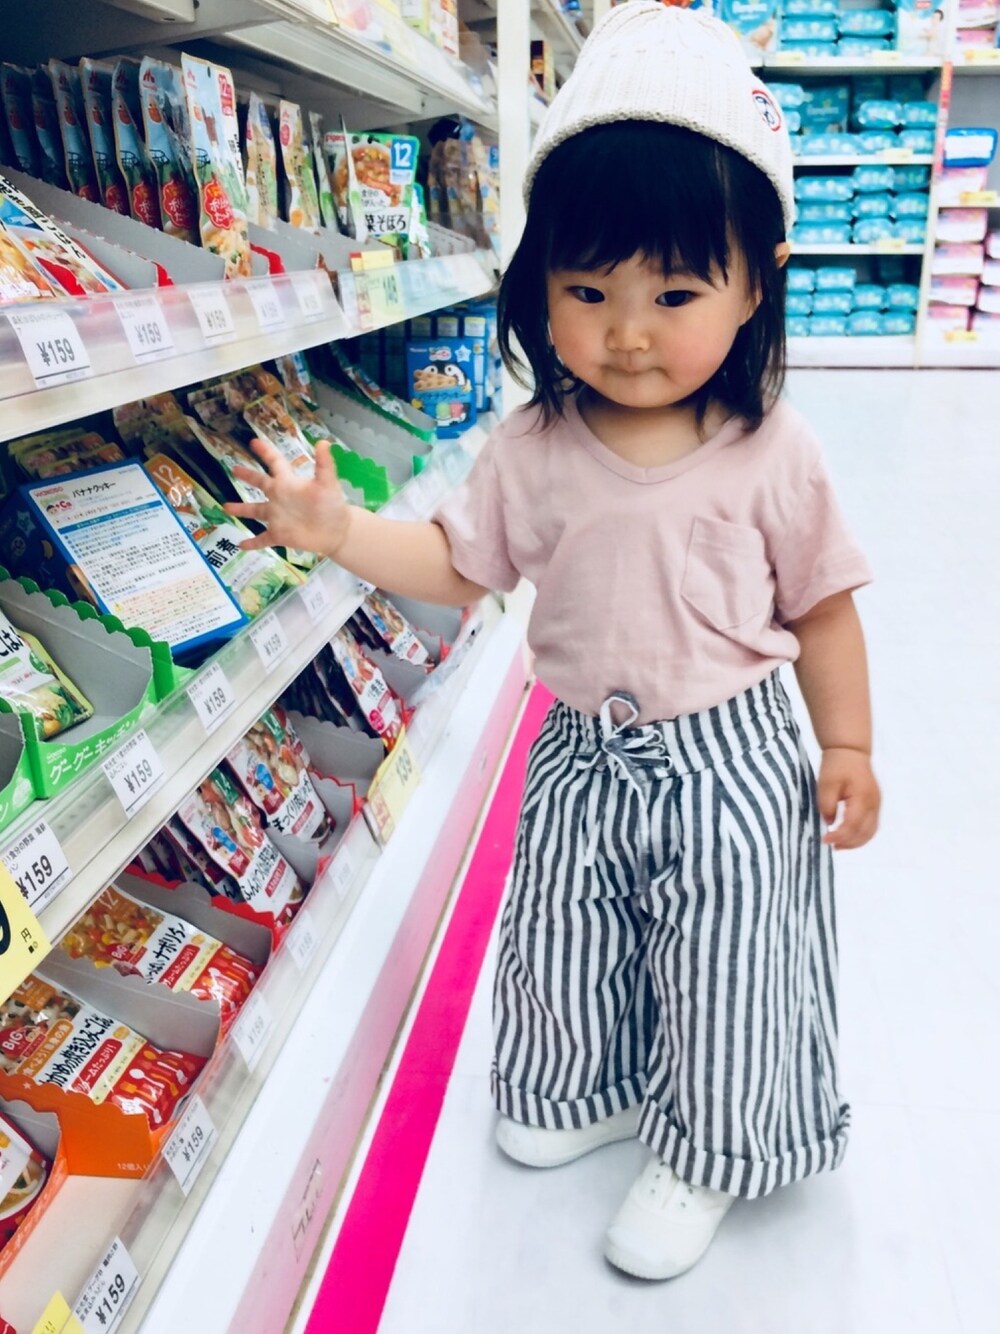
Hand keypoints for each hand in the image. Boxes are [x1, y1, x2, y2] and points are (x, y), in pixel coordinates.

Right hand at [224, 436, 349, 557]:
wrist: (337, 532)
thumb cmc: (332, 506)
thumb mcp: (328, 484)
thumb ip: (324, 464)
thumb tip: (323, 442)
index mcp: (288, 484)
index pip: (275, 463)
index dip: (266, 452)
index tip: (254, 442)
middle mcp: (280, 498)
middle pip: (260, 483)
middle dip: (248, 476)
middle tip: (234, 469)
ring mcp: (277, 517)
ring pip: (255, 511)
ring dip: (241, 510)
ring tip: (226, 507)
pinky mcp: (279, 535)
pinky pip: (262, 539)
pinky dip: (252, 543)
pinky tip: (240, 545)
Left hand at [817, 748, 880, 849]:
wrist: (850, 751)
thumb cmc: (837, 765)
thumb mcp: (826, 784)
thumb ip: (826, 805)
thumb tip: (829, 823)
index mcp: (862, 797)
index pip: (853, 824)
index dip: (839, 836)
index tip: (824, 839)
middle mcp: (874, 803)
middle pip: (865, 832)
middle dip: (848, 843)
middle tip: (830, 845)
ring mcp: (877, 804)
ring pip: (871, 832)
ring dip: (855, 842)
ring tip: (838, 846)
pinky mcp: (875, 804)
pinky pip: (871, 826)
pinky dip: (861, 835)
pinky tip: (848, 837)